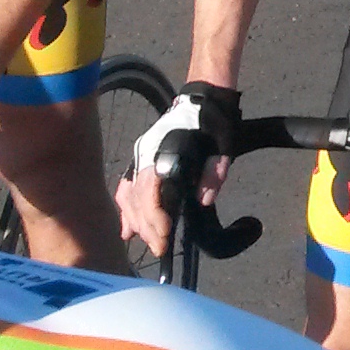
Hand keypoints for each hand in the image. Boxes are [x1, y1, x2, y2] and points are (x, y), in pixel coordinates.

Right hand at [118, 85, 237, 254]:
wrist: (203, 101)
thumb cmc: (215, 125)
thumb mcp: (223, 147)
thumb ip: (214, 173)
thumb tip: (203, 201)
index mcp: (164, 151)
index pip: (150, 190)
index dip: (155, 216)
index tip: (165, 235)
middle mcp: (146, 155)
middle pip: (137, 198)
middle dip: (148, 227)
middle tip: (160, 248)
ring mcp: (140, 156)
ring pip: (128, 196)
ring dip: (136, 222)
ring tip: (150, 242)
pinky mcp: (140, 159)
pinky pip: (125, 188)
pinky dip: (125, 210)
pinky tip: (128, 230)